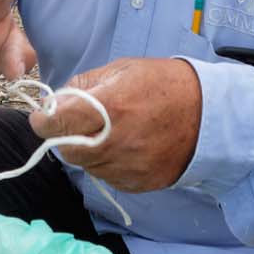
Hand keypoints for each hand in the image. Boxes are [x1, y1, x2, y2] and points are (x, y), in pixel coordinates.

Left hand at [29, 58, 201, 192]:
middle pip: (66, 151)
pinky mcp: (138, 183)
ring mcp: (127, 167)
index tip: (44, 116)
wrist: (210, 114)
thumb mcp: (122, 70)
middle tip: (76, 124)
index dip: (44, 121)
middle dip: (64, 137)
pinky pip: (109, 177)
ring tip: (108, 132)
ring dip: (88, 151)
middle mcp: (115, 143)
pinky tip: (125, 146)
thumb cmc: (164, 84)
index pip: (55, 124)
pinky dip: (108, 164)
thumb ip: (84, 86)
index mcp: (109, 109)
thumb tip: (55, 102)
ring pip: (87, 166)